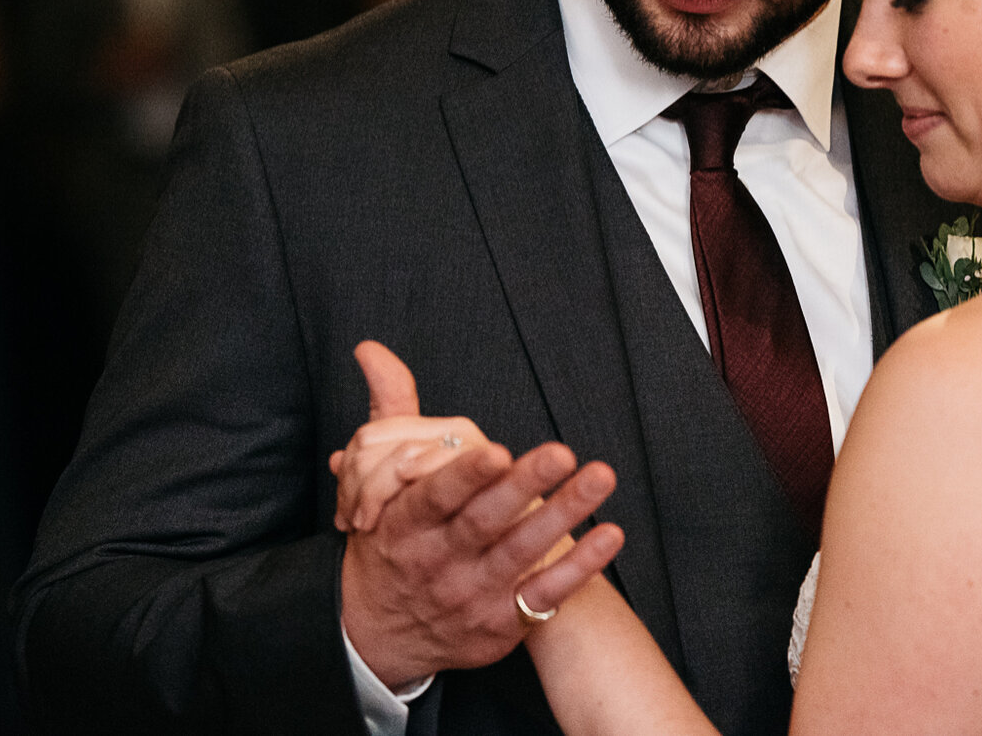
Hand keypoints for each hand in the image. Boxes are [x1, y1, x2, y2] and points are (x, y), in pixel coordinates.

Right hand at [338, 342, 624, 688]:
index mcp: (404, 525)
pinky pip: (545, 595)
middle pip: (483, 522)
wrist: (378, 634)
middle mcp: (437, 561)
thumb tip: (371, 347)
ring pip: (521, 553)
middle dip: (524, 487)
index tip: (497, 451)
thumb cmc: (389, 542)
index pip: (435, 498)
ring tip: (600, 476)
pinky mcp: (501, 622)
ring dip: (563, 515)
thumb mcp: (373, 486)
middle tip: (562, 452)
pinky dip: (580, 567)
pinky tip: (610, 534)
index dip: (466, 477)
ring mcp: (471, 594)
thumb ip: (388, 415)